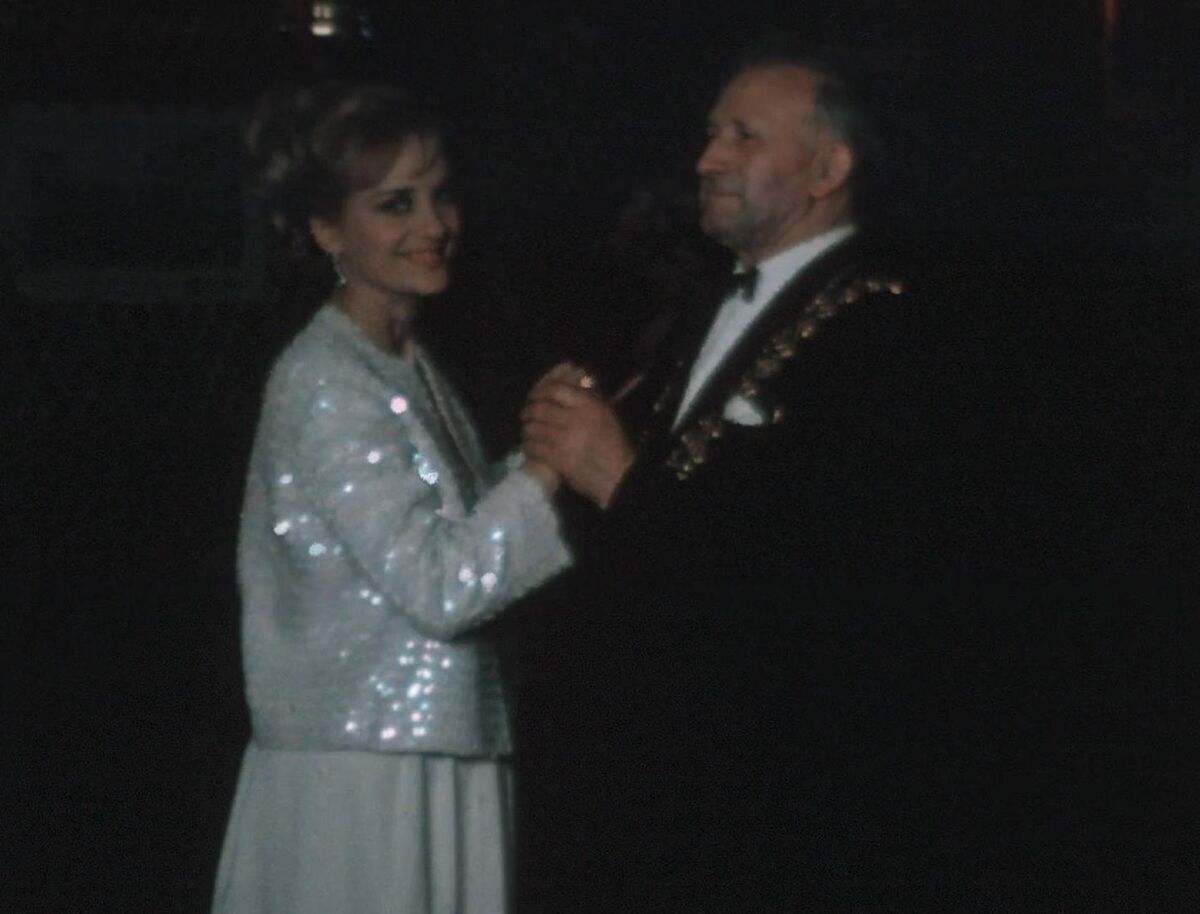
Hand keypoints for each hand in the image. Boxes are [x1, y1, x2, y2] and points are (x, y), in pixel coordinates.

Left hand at [521, 377, 634, 508]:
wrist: (617, 473)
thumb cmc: (613, 443)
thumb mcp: (605, 413)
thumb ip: (586, 399)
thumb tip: (568, 387)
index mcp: (587, 405)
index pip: (556, 389)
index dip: (541, 391)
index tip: (535, 395)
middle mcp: (573, 419)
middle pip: (540, 408)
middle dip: (529, 410)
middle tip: (525, 413)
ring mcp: (563, 439)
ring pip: (534, 428)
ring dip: (527, 428)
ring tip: (527, 429)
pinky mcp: (556, 458)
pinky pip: (534, 447)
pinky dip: (529, 445)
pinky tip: (530, 446)